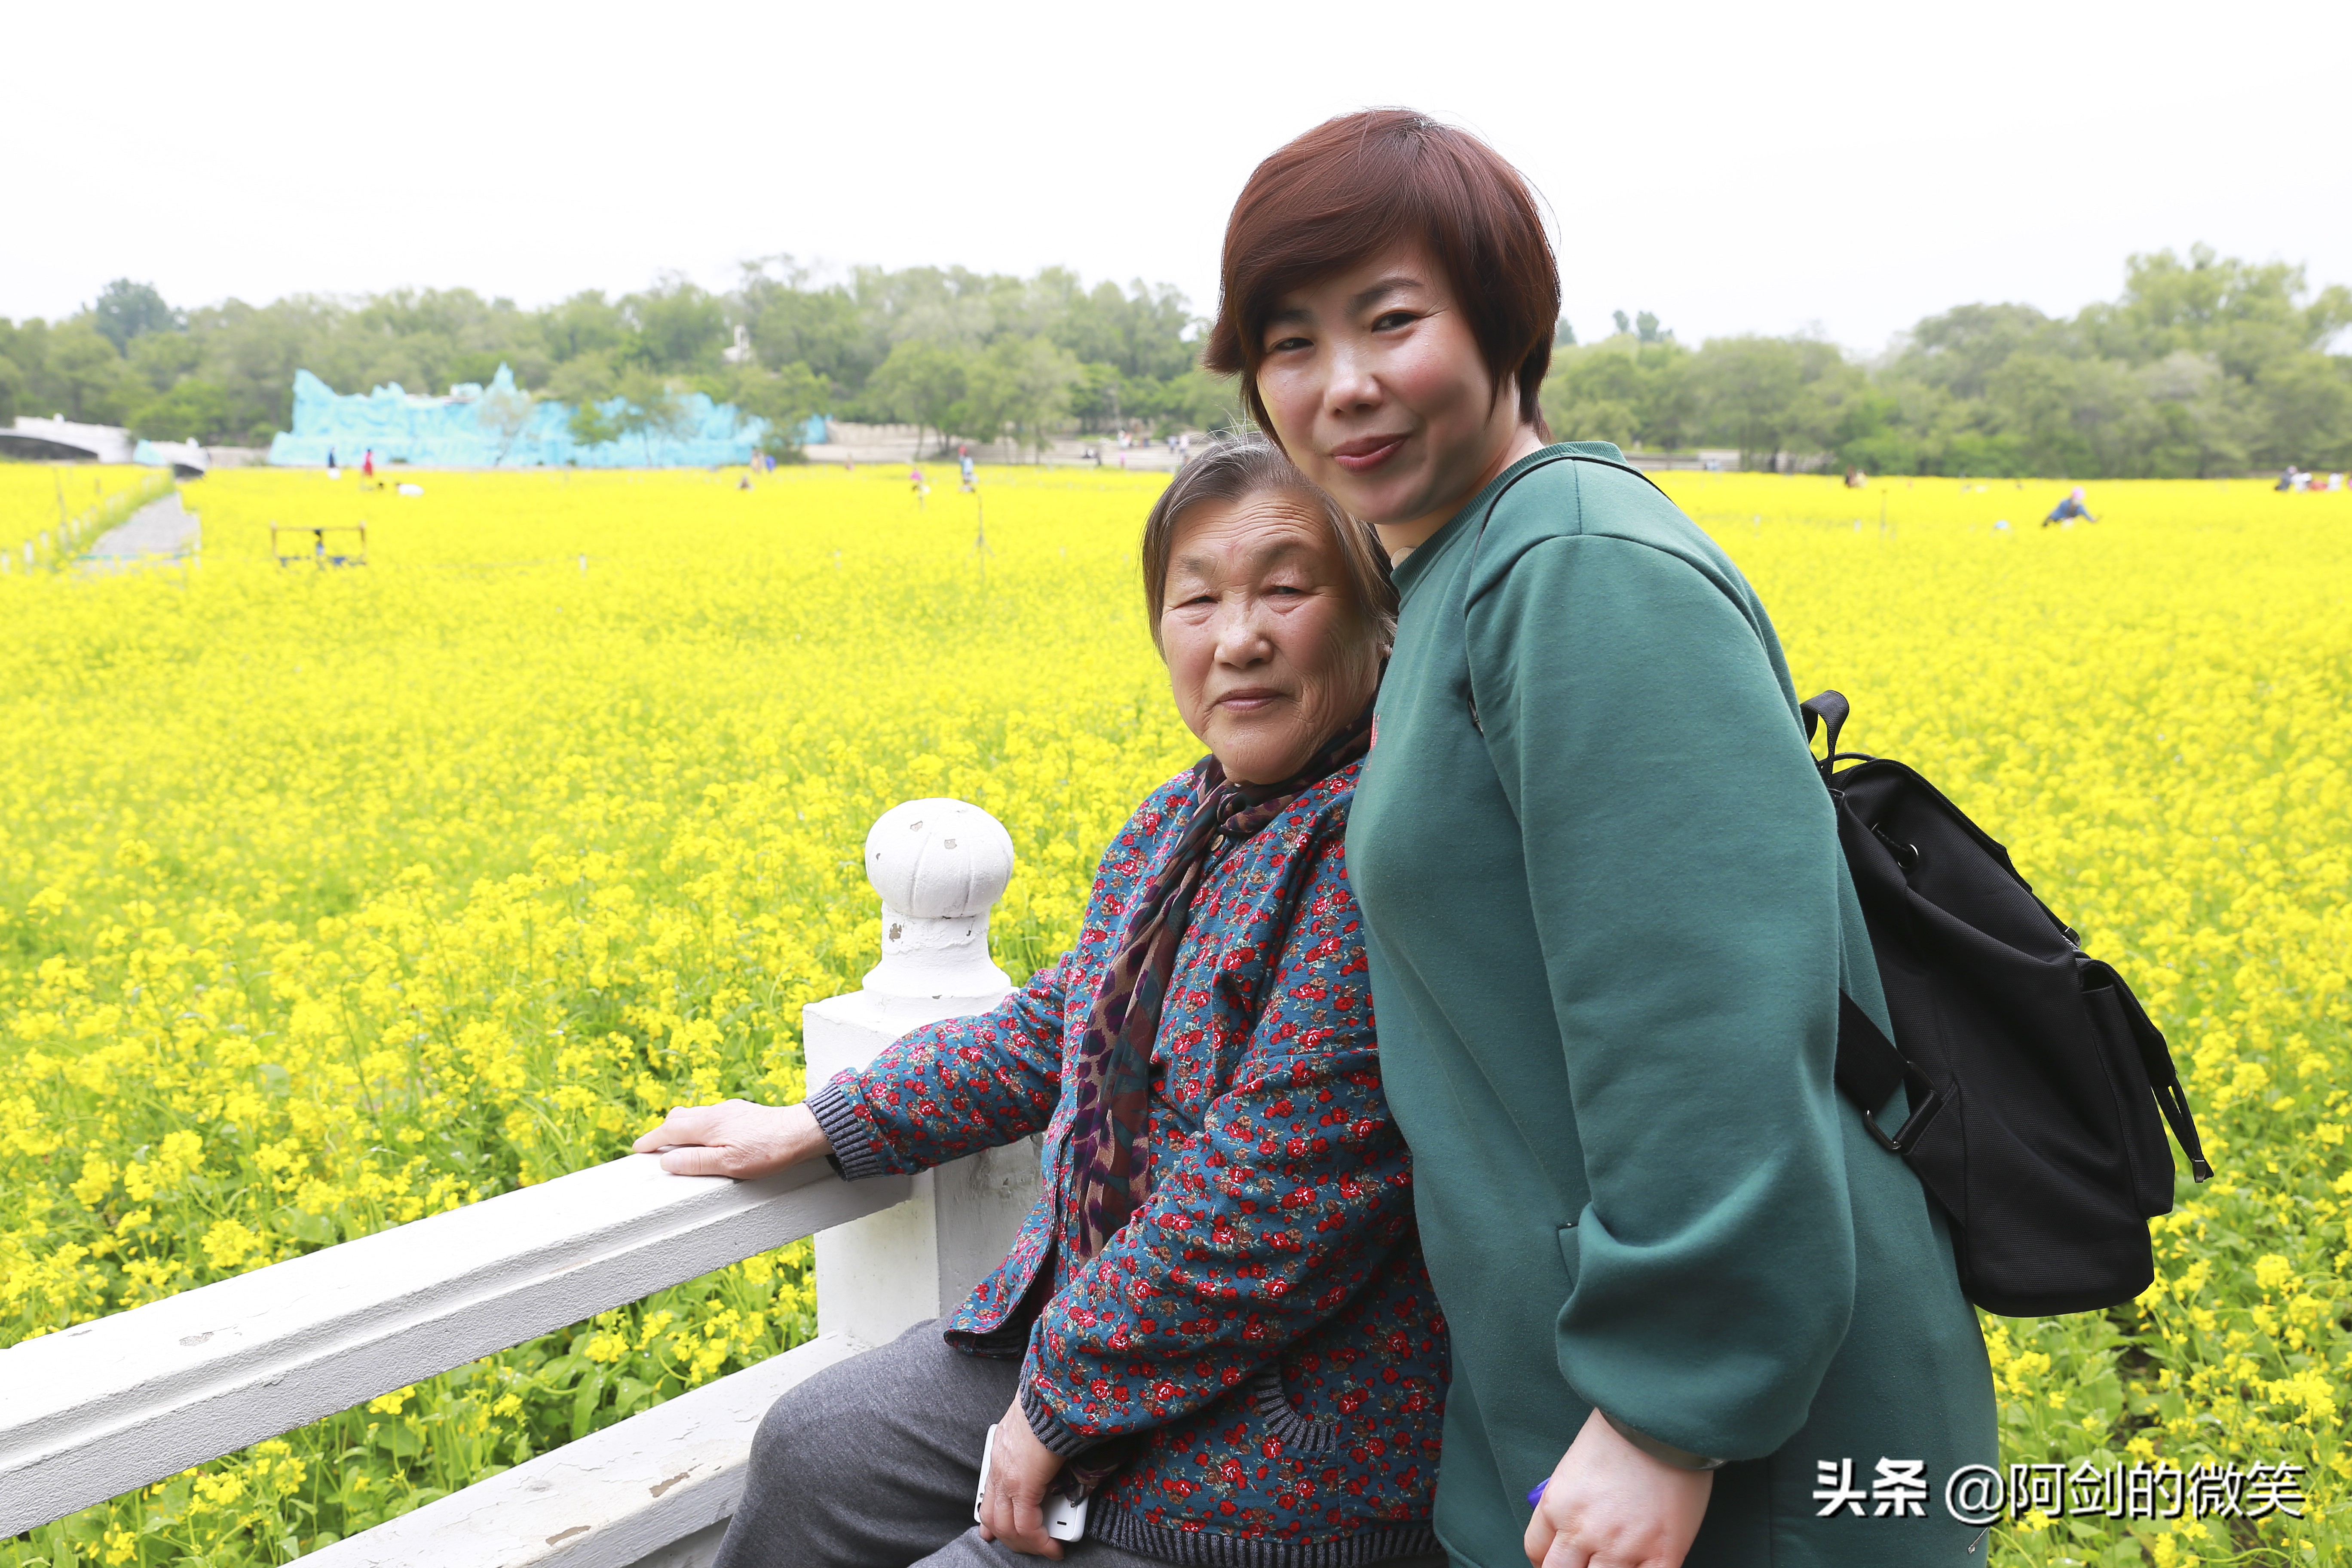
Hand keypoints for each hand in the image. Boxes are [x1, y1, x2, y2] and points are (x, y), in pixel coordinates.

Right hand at [631, 1099, 827, 1178]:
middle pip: (679, 1117)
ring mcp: (729, 1110)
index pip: (669, 1130)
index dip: (651, 1140)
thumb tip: (667, 1161)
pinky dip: (699, 1125)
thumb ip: (696, 1162)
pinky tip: (709, 1137)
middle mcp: (715, 1112)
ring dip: (681, 1127)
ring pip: (695, 1114)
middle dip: (662, 1131)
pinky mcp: (742, 1112)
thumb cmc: (767, 1151)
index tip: (638, 1148)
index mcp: (708, 1125)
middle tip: (654, 1146)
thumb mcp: (729, 1164)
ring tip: (678, 1143)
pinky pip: (711, 1115)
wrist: (800, 1132)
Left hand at [976, 1396, 1068, 1558]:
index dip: (989, 1519)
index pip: (987, 1496)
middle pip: (994, 1517)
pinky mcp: (1024, 1484)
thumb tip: (1050, 1453)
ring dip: (1026, 1543)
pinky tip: (1052, 1547)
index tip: (991, 1533)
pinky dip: (1040, 1540)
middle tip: (1028, 1546)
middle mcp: (999, 1468)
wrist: (1052, 1394)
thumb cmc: (1049, 1405)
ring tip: (1044, 1548)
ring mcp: (1008, 1478)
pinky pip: (1027, 1525)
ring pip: (1006, 1526)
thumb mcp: (1034, 1428)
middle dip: (1011, 1538)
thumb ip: (1035, 1446)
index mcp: (1001, 1453)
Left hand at [1523, 1408, 1712, 1567]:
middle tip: (1584, 1561)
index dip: (1545, 1560)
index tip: (1558, 1558)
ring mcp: (1623, 1547)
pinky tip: (1642, 1565)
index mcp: (1557, 1505)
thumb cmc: (1621, 1431)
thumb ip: (1569, 1499)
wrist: (1662, 1418)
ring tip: (1614, 1559)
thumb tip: (1569, 1524)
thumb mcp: (1575, 1465)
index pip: (1536, 1551)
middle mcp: (1583, 1531)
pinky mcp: (1663, 1553)